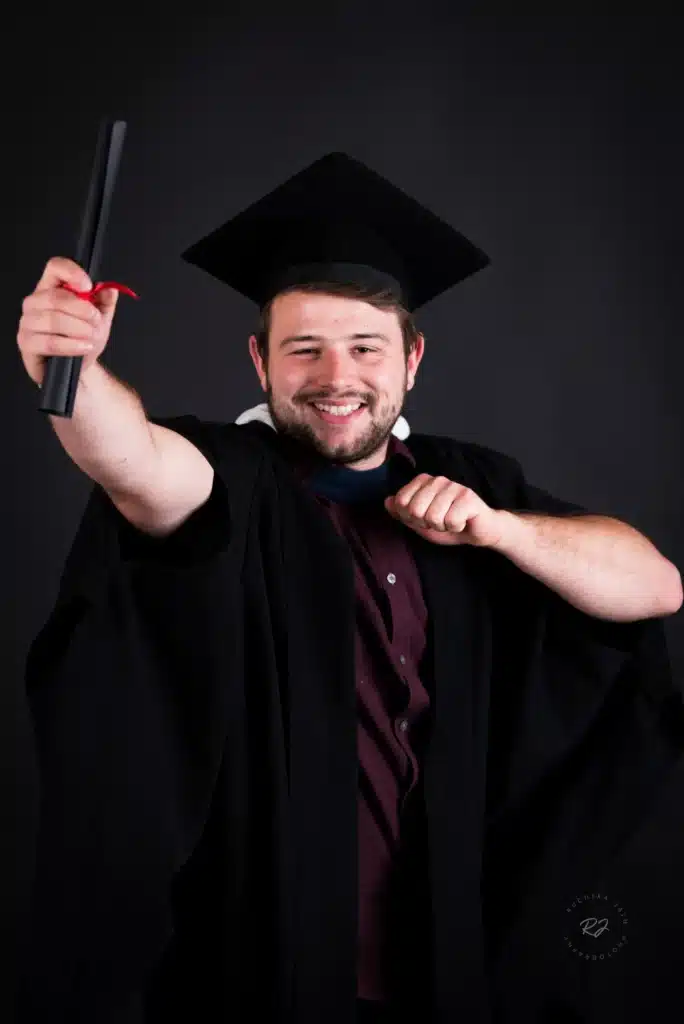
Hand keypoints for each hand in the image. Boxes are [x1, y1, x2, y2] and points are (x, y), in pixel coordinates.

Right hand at [17, 257, 119, 386]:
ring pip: (53, 320)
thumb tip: (110, 290)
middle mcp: (35, 302)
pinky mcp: (26, 343)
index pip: (55, 267)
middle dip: (83, 310)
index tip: (89, 286)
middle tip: (96, 321)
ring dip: (79, 329)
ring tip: (91, 337)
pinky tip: (83, 347)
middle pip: (55, 296)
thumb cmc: (83, 340)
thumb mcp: (100, 319)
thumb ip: (105, 303)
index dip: (72, 273)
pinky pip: (49, 342)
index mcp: (51, 288)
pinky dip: (71, 345)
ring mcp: (27, 322)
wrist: (79, 368)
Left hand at [384, 473, 506, 546]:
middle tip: (440, 521)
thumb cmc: (449, 524)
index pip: (401, 502)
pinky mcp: (467, 497)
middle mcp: (437, 480)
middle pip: (414, 510)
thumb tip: (387, 501)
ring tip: (451, 521)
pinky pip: (450, 521)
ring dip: (442, 526)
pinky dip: (455, 528)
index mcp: (423, 482)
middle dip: (426, 523)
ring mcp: (453, 486)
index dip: (411, 518)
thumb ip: (402, 512)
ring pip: (432, 517)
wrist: (478, 531)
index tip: (425, 518)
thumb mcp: (420, 522)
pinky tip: (462, 522)